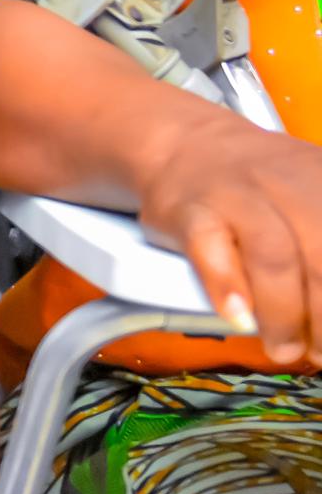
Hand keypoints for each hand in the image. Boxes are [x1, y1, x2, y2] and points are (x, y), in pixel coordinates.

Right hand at [137, 113, 321, 364]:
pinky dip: (227, 286)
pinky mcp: (188, 208)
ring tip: (284, 349)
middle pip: (321, 254)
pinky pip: (209, 247)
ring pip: (273, 255)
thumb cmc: (263, 190)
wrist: (186, 143)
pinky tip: (237, 318)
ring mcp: (237, 194)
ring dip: (284, 313)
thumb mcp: (314, 199)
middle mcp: (290, 184)